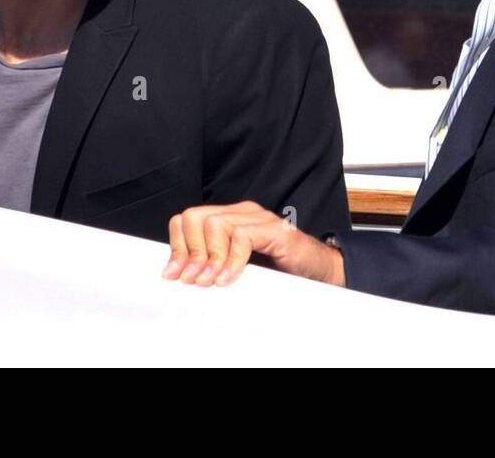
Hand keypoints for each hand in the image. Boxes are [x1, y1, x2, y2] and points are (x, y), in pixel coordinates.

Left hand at [161, 201, 344, 287]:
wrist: (321, 272)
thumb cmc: (279, 272)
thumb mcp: (236, 269)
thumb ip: (213, 266)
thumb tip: (181, 277)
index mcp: (229, 218)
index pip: (187, 220)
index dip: (177, 247)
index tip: (174, 275)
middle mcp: (242, 212)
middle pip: (195, 217)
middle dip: (189, 252)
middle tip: (192, 280)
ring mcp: (259, 218)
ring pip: (215, 224)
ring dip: (209, 258)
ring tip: (211, 282)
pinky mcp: (275, 230)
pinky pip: (242, 237)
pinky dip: (231, 261)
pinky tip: (229, 280)